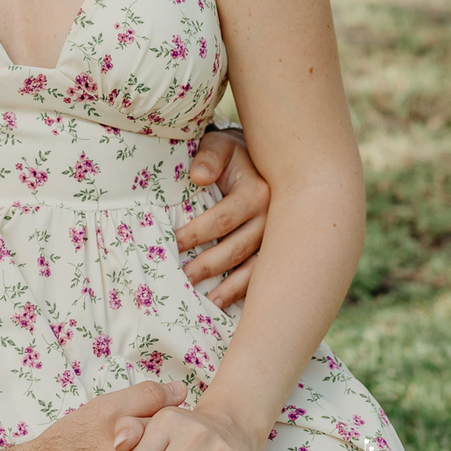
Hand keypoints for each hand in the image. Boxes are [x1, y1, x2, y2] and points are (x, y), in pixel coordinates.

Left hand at [175, 130, 268, 308]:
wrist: (263, 160)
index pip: (222, 219)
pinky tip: (231, 304)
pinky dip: (247, 290)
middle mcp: (272, 217)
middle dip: (209, 265)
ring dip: (231, 287)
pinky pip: (263, 274)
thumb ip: (209, 157)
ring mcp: (277, 237)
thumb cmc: (233, 155)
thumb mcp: (220, 145)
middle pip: (237, 248)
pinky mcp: (277, 250)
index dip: (197, 233)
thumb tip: (198, 176)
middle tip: (184, 278)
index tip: (173, 243)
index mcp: (257, 191)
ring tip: (209, 302)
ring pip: (254, 268)